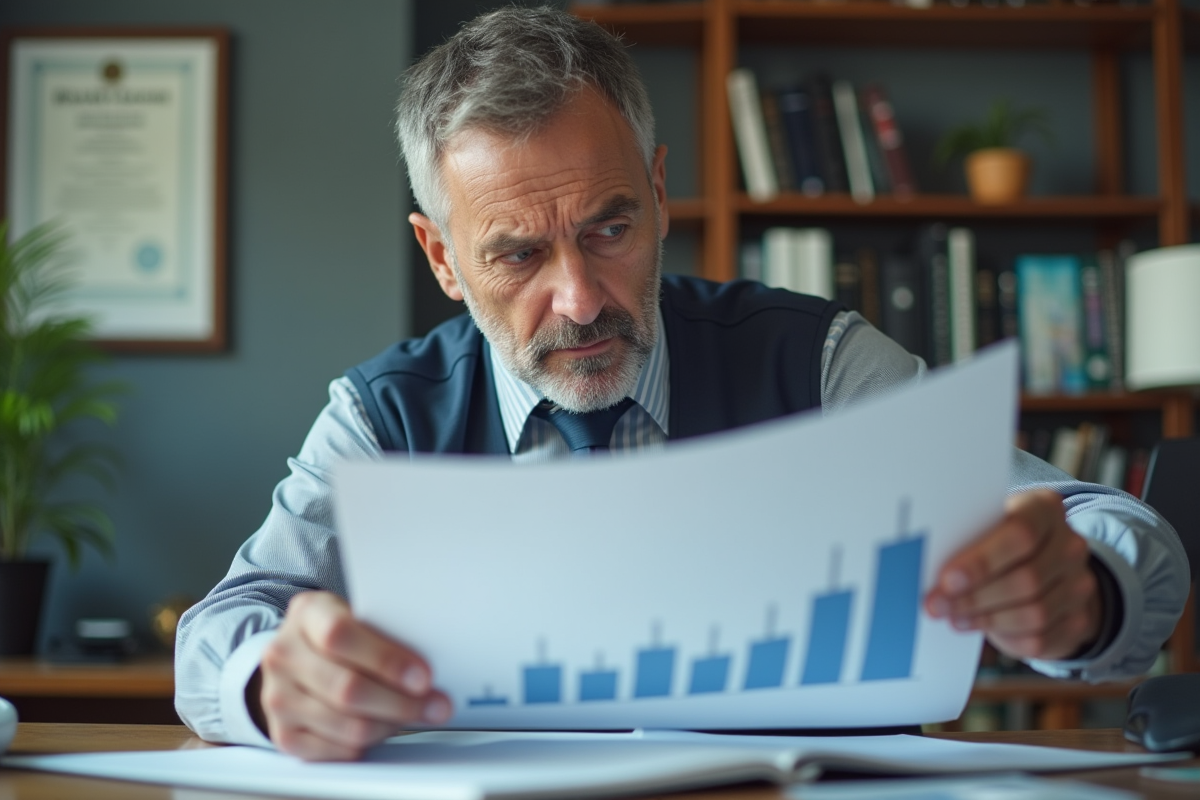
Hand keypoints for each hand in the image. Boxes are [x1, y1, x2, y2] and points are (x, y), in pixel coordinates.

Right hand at [254, 591, 451, 760]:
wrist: (293, 657)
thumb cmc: (336, 634)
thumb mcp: (356, 614)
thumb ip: (383, 630)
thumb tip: (431, 662)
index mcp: (306, 614)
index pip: (339, 634)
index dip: (385, 659)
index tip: (423, 676)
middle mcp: (283, 654)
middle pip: (346, 687)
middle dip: (400, 701)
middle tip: (436, 705)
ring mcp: (278, 697)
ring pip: (346, 724)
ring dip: (391, 724)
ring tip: (416, 715)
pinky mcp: (283, 734)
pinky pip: (336, 750)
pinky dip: (370, 743)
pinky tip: (385, 727)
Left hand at [924, 489, 1101, 660]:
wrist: (1043, 567)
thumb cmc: (997, 540)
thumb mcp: (984, 525)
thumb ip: (966, 538)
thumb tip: (925, 564)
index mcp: (1045, 509)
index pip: (1021, 533)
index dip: (982, 561)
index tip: (946, 580)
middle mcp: (1070, 544)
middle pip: (1026, 578)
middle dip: (975, 597)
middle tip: (937, 605)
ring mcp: (1080, 583)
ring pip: (1035, 612)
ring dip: (987, 618)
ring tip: (954, 618)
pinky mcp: (1079, 619)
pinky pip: (1041, 638)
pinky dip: (1005, 637)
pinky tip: (980, 628)